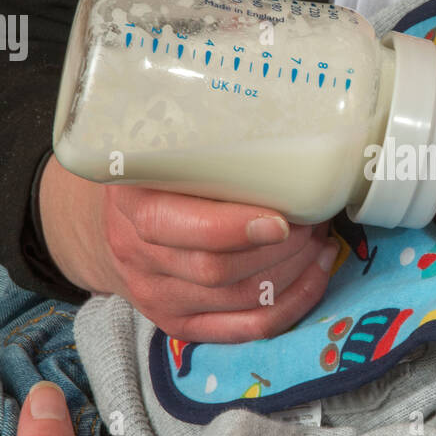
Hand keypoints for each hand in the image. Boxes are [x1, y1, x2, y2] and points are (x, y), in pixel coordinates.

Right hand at [39, 155, 338, 341]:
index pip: (187, 230)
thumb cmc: (158, 175)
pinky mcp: (180, 326)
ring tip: (318, 240)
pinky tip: (314, 275)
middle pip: (219, 270)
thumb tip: (285, 106)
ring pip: (239, 300)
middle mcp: (139, 257)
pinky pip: (246, 329)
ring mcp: (158, 298)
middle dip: (280, 249)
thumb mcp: (164, 147)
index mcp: (134, 205)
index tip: (281, 217)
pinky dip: (291, 305)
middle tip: (312, 219)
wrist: (116, 224)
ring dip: (293, 272)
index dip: (238, 229)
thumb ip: (206, 140)